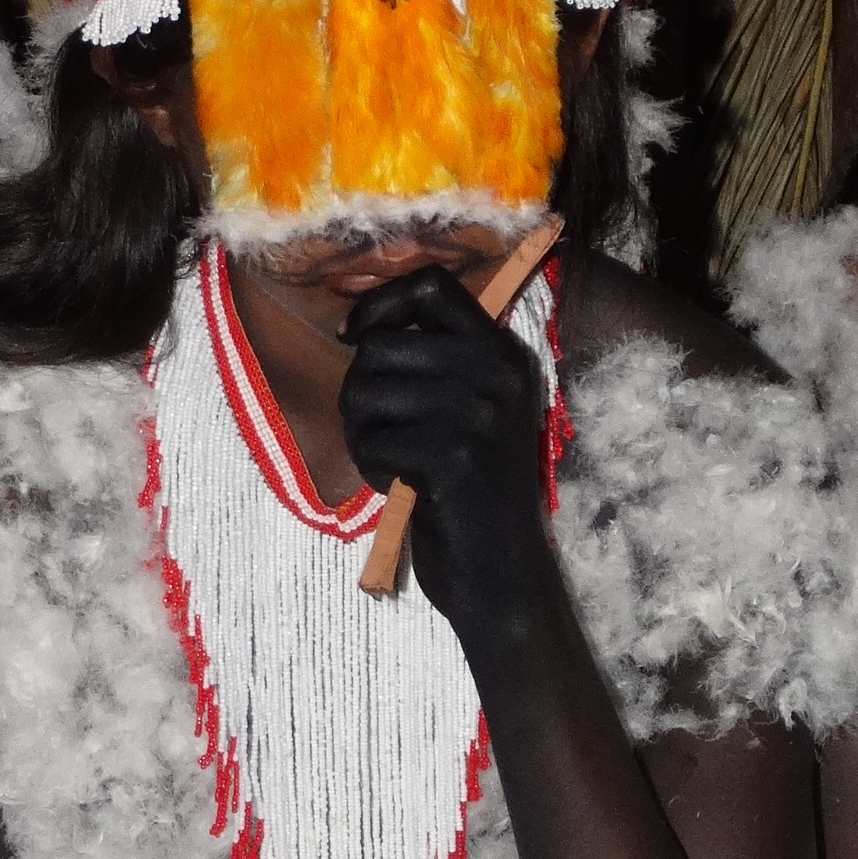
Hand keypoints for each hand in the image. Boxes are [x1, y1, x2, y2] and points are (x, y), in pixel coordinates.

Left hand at [339, 264, 552, 626]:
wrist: (501, 572)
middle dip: (359, 390)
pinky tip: (398, 485)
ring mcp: (475, 412)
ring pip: (365, 390)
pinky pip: (371, 439)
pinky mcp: (450, 454)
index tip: (354, 335)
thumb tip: (360, 326)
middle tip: (379, 430)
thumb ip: (438, 362)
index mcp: (503, 354)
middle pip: (381, 345)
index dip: (380, 302)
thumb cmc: (474, 492)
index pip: (432, 285)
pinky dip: (369, 466)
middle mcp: (495, 373)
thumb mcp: (475, 412)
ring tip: (391, 459)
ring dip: (361, 431)